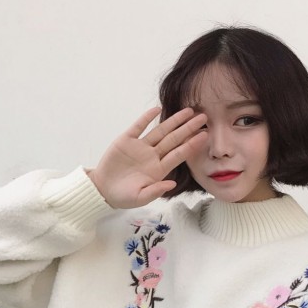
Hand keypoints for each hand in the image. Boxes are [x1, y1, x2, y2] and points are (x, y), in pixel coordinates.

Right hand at [89, 106, 207, 208]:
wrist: (103, 190)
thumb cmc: (124, 197)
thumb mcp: (140, 198)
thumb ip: (156, 191)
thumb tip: (172, 184)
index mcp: (159, 170)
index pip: (179, 154)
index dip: (191, 145)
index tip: (204, 135)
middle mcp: (152, 156)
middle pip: (174, 139)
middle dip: (188, 128)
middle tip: (203, 117)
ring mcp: (140, 147)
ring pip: (160, 131)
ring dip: (173, 121)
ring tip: (188, 110)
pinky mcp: (126, 141)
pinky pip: (138, 127)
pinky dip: (146, 118)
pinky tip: (157, 109)